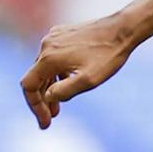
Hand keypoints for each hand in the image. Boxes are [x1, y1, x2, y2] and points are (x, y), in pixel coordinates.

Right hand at [20, 15, 138, 128]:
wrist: (123, 29)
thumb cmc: (109, 55)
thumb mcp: (89, 80)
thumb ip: (65, 91)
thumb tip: (47, 97)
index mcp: (49, 58)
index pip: (29, 86)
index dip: (35, 106)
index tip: (46, 122)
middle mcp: (46, 45)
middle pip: (35, 77)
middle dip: (42, 100)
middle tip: (51, 119)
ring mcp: (54, 37)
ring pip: (44, 67)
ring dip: (50, 87)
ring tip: (58, 107)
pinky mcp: (63, 33)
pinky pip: (53, 57)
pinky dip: (56, 73)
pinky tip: (68, 82)